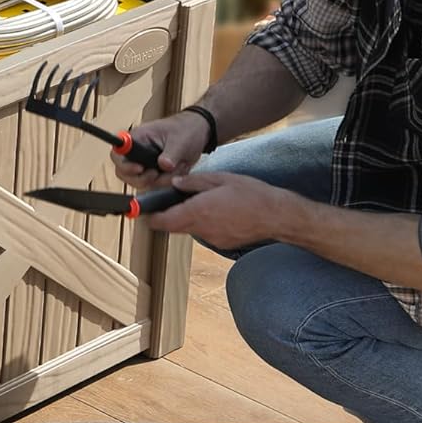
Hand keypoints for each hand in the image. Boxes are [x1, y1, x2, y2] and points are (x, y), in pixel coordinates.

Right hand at [110, 109, 212, 189]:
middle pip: (124, 173)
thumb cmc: (185, 130)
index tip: (140, 168)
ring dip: (161, 180)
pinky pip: (154, 185)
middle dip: (144, 178)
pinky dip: (167, 182)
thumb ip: (171, 153)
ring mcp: (144, 164)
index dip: (125, 165)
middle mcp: (137, 152)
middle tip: (159, 173)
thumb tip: (163, 165)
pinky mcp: (153, 173)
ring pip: (140, 182)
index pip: (118, 154)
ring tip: (178, 167)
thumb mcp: (180, 140)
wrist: (197, 133)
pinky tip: (179, 170)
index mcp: (138, 138)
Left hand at [142, 170, 298, 247]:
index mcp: (197, 211)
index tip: (144, 211)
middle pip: (172, 227)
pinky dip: (204, 223)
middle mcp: (201, 228)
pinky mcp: (222, 243)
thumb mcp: (220, 179)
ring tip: (201, 202)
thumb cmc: (251, 194)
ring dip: (188, 218)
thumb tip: (174, 183)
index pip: (162, 221)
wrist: (277, 216)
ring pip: (189, 229)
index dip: (150, 217)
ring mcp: (212, 238)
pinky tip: (218, 212)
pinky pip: (205, 233)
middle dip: (168, 216)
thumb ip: (193, 181)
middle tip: (170, 202)